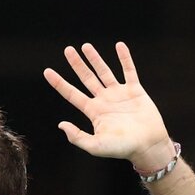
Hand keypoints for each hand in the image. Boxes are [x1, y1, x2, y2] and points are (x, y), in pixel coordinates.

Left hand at [43, 42, 173, 170]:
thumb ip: (77, 137)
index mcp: (93, 111)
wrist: (147, 145)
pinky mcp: (135, 91)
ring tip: (85, 46)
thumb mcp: (95, 146)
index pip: (71, 94)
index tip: (47, 71)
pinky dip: (125, 58)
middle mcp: (104, 100)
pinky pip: (129, 71)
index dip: (59, 83)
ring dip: (95, 58)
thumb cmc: (121, 148)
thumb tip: (61, 124)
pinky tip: (119, 45)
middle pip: (86, 78)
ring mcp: (119, 94)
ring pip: (104, 72)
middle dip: (76, 64)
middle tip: (67, 49)